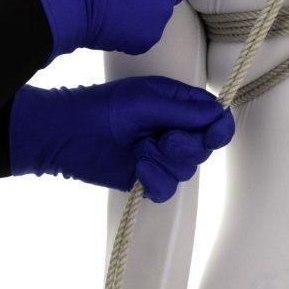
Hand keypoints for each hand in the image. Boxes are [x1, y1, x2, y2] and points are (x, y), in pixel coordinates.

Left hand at [9, 76, 232, 202]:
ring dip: (165, 162)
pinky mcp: (149, 179)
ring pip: (188, 170)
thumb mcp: (149, 100)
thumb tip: (219, 113)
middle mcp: (177, 131)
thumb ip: (185, 110)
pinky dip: (155, 181)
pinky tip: (138, 170)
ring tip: (139, 150)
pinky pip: (169, 188)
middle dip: (186, 146)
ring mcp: (163, 157)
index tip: (212, 135)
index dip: (220, 129)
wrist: (69, 133)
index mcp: (181, 106)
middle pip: (205, 148)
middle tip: (163, 139)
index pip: (216, 119)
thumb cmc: (107, 107)